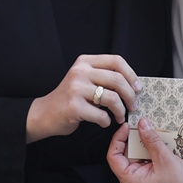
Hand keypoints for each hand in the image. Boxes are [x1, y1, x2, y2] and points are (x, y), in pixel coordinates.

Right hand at [26, 54, 141, 142]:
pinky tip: (104, 122)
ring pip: (112, 98)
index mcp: (85, 62)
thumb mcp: (84, 79)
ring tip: (120, 116)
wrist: (45, 113)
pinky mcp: (73, 107)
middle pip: (117, 79)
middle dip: (130, 95)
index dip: (131, 75)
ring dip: (121, 110)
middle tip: (132, 105)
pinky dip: (107, 121)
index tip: (137, 88)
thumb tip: (133, 84)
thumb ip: (103, 76)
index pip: (116, 61)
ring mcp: (75, 89)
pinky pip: (101, 115)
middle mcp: (80, 72)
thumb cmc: (70, 98)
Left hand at [106, 120, 182, 182]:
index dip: (118, 139)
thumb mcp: (165, 159)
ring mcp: (141, 182)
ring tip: (154, 138)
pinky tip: (160, 147)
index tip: (126, 128)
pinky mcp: (149, 180)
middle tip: (144, 130)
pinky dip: (151, 153)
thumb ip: (151, 140)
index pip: (113, 156)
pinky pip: (146, 162)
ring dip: (145, 147)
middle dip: (134, 141)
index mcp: (130, 181)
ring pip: (137, 158)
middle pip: (125, 156)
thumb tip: (143, 125)